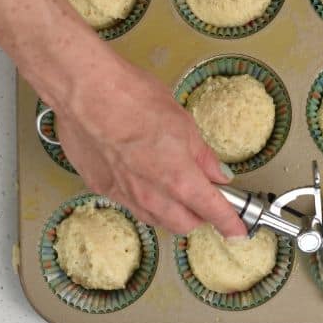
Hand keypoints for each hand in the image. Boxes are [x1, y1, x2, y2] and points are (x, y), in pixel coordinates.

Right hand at [54, 54, 246, 236]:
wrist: (86, 92)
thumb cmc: (135, 99)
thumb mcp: (183, 124)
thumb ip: (203, 156)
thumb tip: (217, 174)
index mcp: (180, 179)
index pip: (213, 211)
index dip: (229, 224)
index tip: (237, 230)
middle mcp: (153, 196)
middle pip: (186, 225)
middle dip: (200, 216)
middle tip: (203, 197)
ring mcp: (125, 196)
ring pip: (158, 221)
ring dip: (173, 213)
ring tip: (174, 189)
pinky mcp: (102, 189)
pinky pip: (131, 207)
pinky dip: (146, 202)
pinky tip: (144, 182)